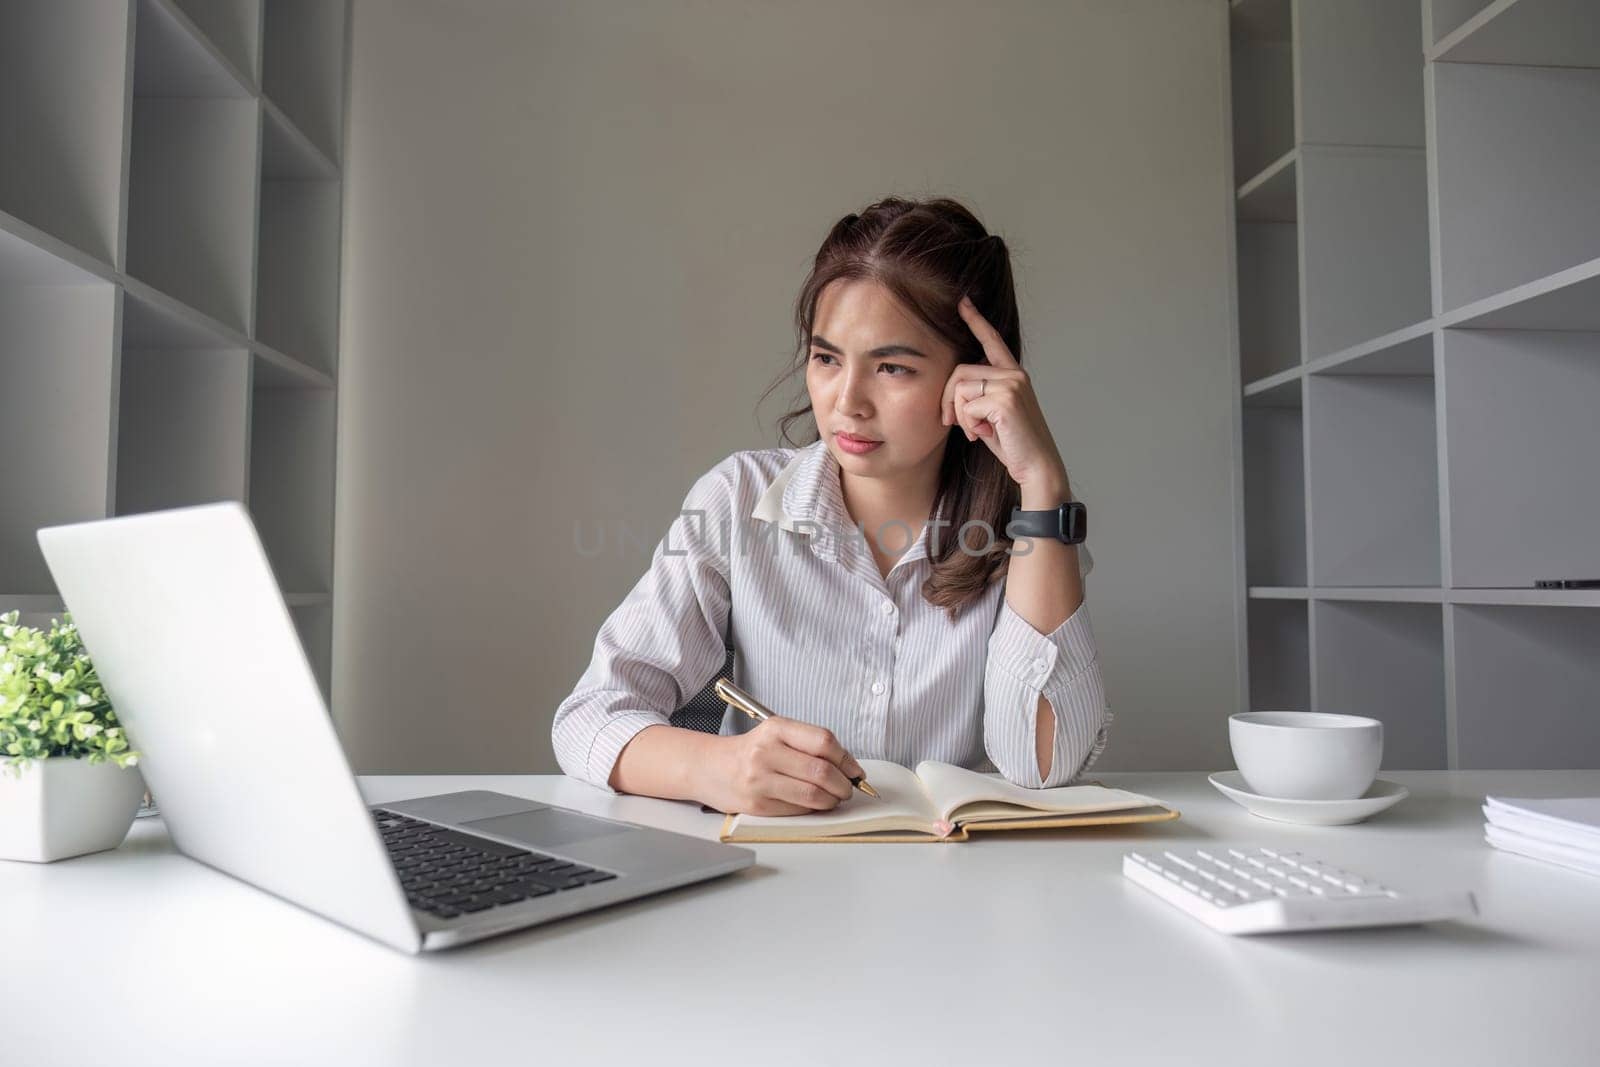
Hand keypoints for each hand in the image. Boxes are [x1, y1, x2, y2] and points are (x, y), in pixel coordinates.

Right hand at [701, 717, 866, 815]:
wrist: (710, 768)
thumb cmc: (750, 752)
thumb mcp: (776, 734)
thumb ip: (809, 745)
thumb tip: (848, 767)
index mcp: (776, 728)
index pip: (823, 741)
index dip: (847, 759)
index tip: (855, 771)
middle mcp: (766, 752)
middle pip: (821, 771)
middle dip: (843, 784)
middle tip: (848, 789)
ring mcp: (760, 780)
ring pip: (813, 794)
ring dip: (832, 800)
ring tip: (834, 798)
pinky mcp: (757, 804)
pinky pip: (798, 810)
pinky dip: (813, 809)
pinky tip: (813, 804)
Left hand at [941, 294, 1068, 494]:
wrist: (1036, 466)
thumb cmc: (1014, 445)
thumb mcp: (991, 415)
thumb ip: (978, 396)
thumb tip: (952, 394)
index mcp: (1013, 375)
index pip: (992, 340)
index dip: (976, 320)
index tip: (963, 302)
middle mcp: (1014, 374)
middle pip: (959, 372)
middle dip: (947, 399)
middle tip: (951, 423)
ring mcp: (1012, 384)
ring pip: (959, 388)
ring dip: (958, 415)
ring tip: (975, 432)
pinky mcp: (1006, 399)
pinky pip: (966, 406)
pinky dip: (968, 425)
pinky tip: (983, 435)